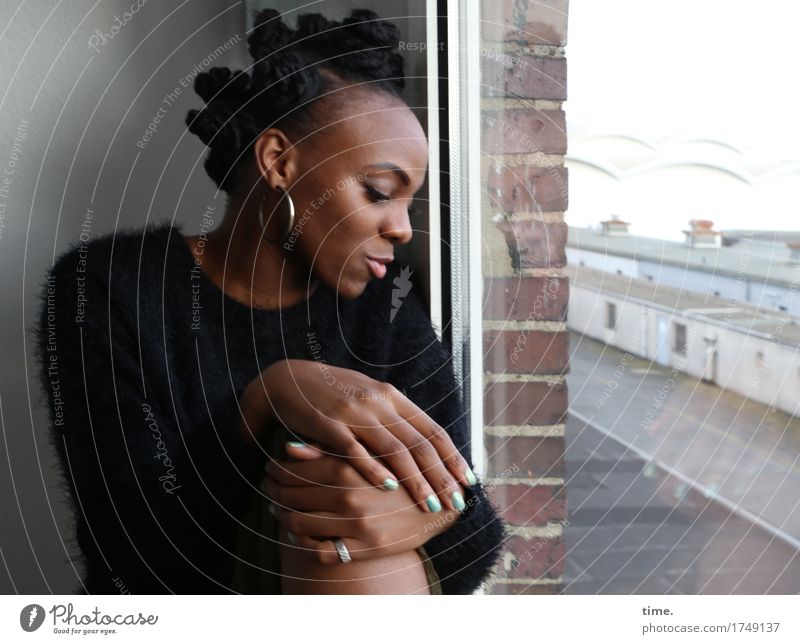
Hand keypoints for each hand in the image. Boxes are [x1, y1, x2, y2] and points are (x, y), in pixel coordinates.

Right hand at [240, 358, 476, 512]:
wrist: (288, 379)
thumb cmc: (332, 394)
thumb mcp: (369, 398)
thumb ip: (395, 417)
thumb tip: (425, 441)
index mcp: (393, 397)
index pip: (432, 430)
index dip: (453, 457)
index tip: (467, 482)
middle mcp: (379, 402)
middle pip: (420, 443)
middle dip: (441, 476)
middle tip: (456, 503)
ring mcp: (355, 413)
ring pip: (395, 449)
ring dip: (416, 480)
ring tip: (430, 504)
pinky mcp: (329, 424)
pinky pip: (355, 450)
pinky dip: (374, 470)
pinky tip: (389, 488)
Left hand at [262, 442, 462, 562]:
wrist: (441, 502)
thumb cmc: (400, 470)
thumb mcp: (367, 451)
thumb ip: (327, 449)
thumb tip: (287, 447)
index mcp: (348, 468)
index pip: (294, 470)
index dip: (275, 470)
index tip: (270, 468)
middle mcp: (349, 497)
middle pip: (291, 497)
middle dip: (274, 492)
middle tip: (269, 488)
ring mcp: (357, 525)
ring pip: (299, 525)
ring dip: (282, 517)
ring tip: (278, 510)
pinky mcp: (366, 548)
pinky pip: (321, 551)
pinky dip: (303, 544)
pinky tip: (299, 535)